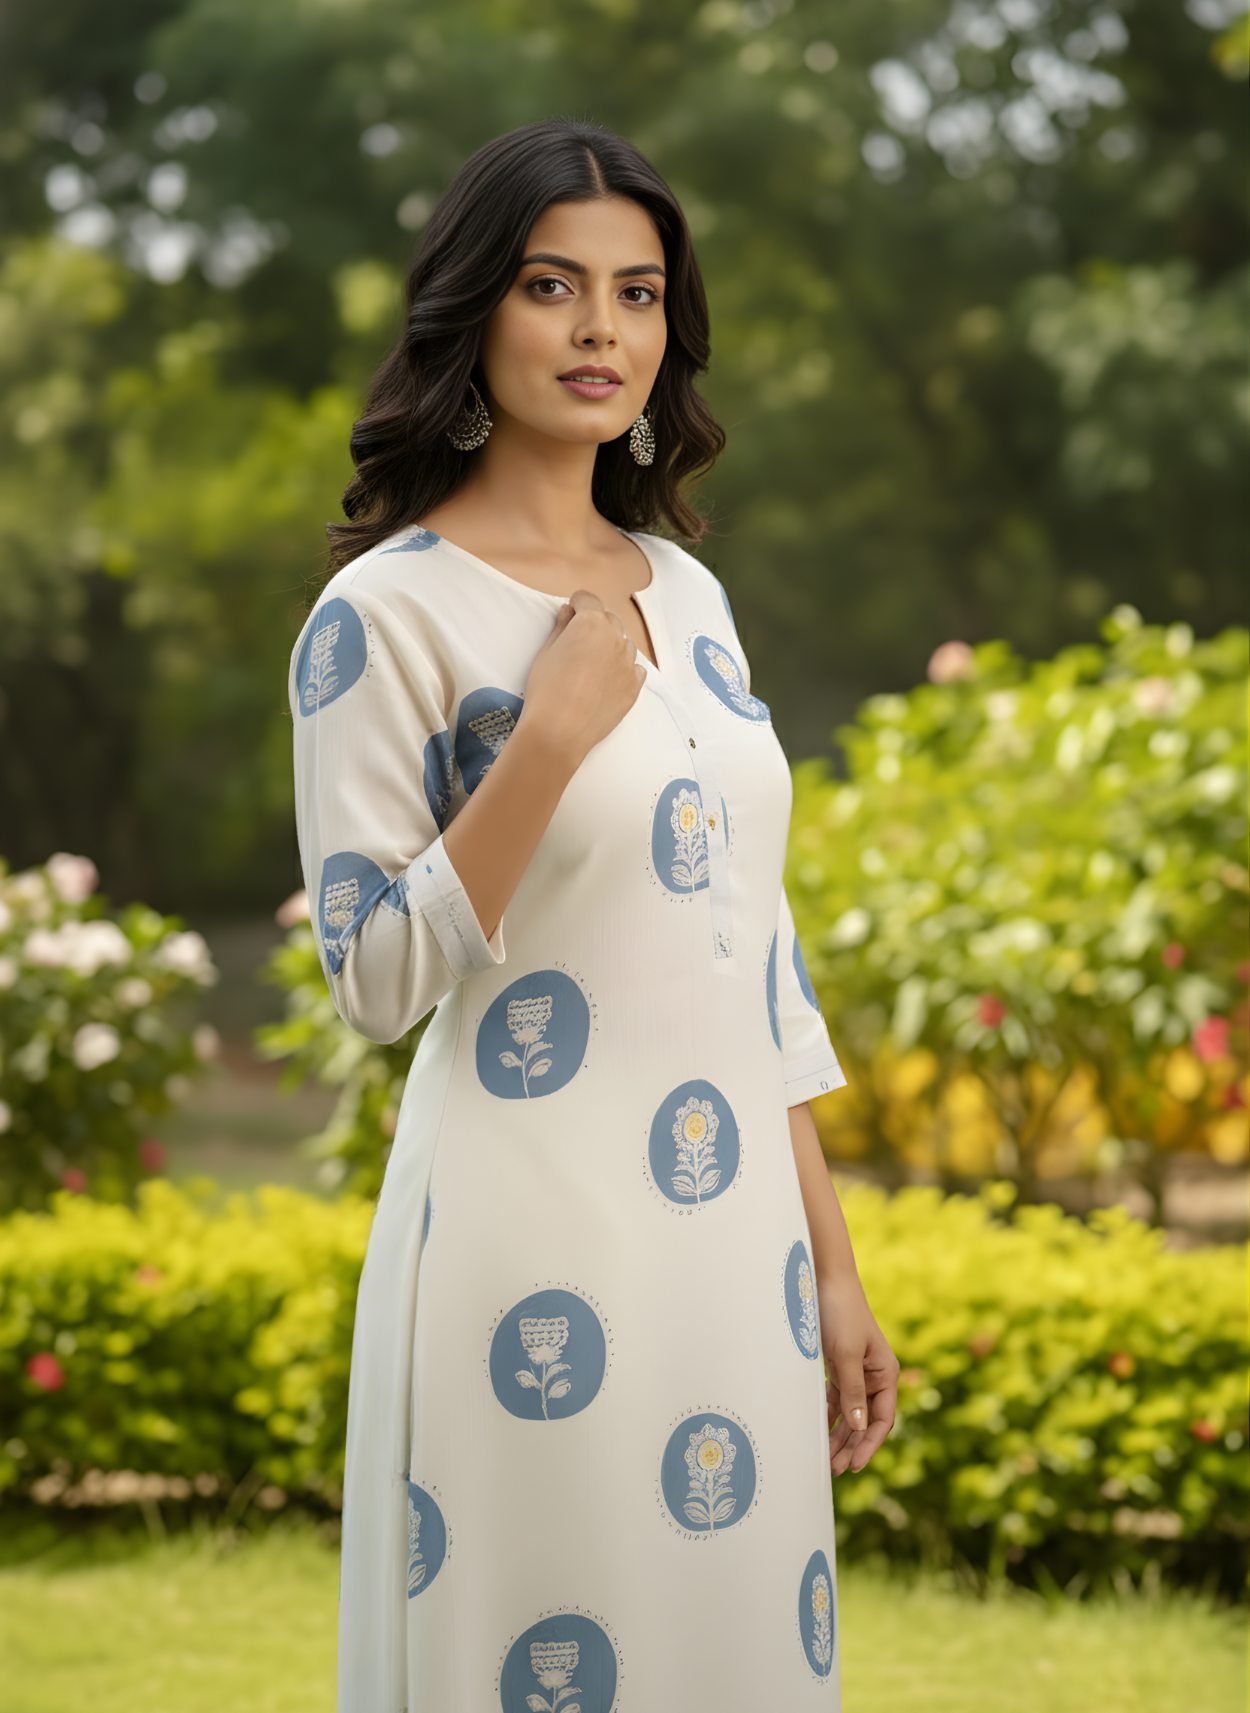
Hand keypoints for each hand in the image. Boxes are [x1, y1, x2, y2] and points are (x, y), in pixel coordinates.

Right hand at [519, 588, 646, 769]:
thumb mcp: (546, 652)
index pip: (588, 598)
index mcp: (592, 622)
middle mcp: (616, 637)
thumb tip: (568, 612)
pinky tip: (607, 680)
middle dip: (594, 624)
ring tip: (592, 664)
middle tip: (577, 643)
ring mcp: (629, 662)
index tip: (569, 614)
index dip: (576, 604)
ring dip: (610, 645)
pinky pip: (634, 667)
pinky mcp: (635, 686)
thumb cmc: (546, 689)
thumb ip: (560, 627)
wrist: (560, 730)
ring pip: (623, 642)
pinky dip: (623, 667)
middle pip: (608, 619)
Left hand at [820, 1277, 898, 1475]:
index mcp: (886, 1374)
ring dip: (840, 1436)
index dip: (870, 1444)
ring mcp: (856, 1372)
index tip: (855, 1465)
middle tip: (835, 1469)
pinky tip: (820, 1434)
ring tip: (827, 1459)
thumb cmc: (841, 1312)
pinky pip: (837, 1400)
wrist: (825, 1279)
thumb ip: (853, 1391)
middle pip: (866, 1421)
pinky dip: (830, 1417)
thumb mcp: (846, 1354)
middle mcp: (874, 1376)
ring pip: (850, 1414)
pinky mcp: (838, 1367)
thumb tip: (860, 1427)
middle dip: (852, 1446)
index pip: (883, 1419)